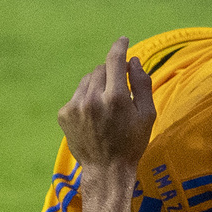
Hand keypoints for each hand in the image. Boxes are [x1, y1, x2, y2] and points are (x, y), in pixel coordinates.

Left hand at [59, 37, 155, 167]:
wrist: (106, 171)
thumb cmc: (131, 143)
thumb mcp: (147, 115)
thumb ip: (142, 84)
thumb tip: (133, 60)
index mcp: (116, 97)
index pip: (115, 60)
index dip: (120, 47)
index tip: (123, 40)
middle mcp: (93, 98)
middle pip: (100, 69)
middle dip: (110, 75)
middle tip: (118, 93)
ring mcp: (75, 106)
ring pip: (87, 80)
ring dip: (97, 86)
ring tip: (105, 108)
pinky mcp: (64, 114)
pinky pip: (77, 95)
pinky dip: (85, 100)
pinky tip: (93, 118)